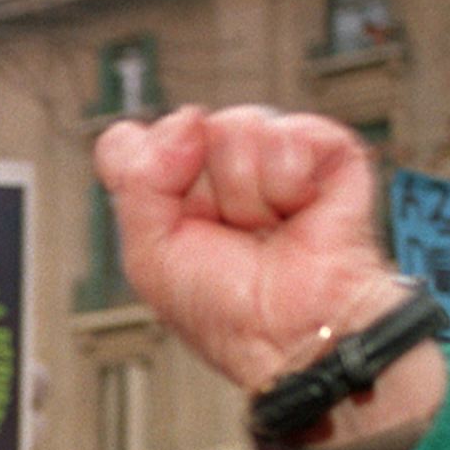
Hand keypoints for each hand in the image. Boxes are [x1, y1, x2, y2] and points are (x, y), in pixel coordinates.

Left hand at [94, 106, 421, 399]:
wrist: (292, 330)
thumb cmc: (225, 308)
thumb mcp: (149, 256)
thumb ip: (139, 181)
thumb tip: (188, 119)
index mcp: (167, 189)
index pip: (126, 142)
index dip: (140, 167)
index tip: (165, 211)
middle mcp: (214, 165)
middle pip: (187, 127)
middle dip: (202, 193)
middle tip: (226, 234)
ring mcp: (268, 153)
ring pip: (238, 126)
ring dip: (247, 196)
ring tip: (264, 229)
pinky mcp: (322, 149)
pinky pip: (290, 133)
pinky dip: (289, 185)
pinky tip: (297, 212)